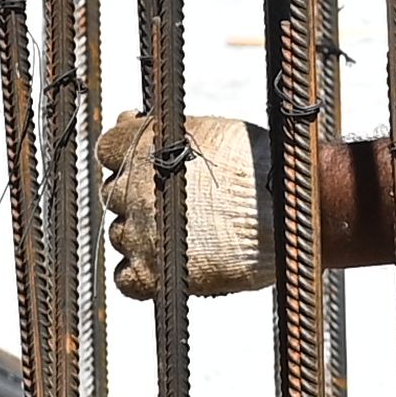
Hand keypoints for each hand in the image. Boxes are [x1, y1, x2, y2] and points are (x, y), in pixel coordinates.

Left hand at [96, 113, 277, 302]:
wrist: (286, 211)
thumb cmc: (260, 165)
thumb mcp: (208, 129)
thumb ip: (161, 130)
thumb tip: (130, 118)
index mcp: (142, 147)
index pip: (109, 149)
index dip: (129, 159)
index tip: (150, 165)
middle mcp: (132, 189)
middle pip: (116, 195)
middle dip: (140, 198)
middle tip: (180, 204)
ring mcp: (138, 234)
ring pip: (120, 235)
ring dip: (143, 234)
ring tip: (187, 234)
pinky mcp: (151, 275)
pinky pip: (125, 278)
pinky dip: (140, 272)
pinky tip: (170, 264)